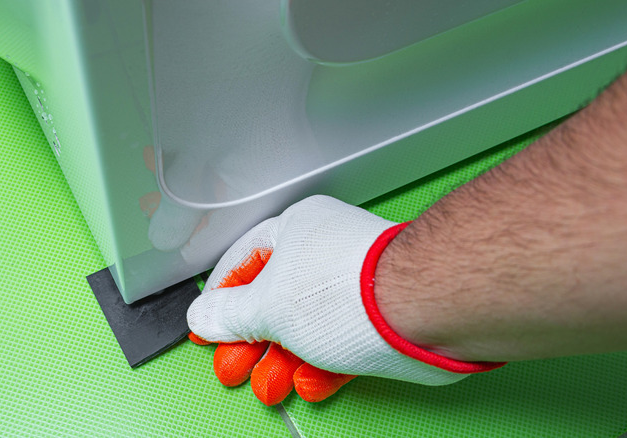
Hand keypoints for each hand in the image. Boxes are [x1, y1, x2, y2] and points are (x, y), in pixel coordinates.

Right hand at [188, 196, 502, 403]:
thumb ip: (231, 314)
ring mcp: (354, 285)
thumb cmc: (349, 289)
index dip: (222, 297)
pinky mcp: (379, 317)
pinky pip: (340, 342)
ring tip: (270, 384)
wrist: (421, 311)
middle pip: (275, 299)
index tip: (209, 326)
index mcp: (297, 230)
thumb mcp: (266, 306)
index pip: (244, 260)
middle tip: (236, 366)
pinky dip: (320, 366)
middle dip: (252, 341)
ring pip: (306, 327)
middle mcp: (326, 253)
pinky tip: (309, 382)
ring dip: (283, 360)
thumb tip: (204, 314)